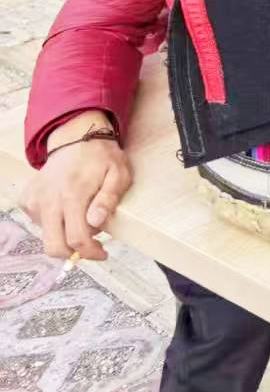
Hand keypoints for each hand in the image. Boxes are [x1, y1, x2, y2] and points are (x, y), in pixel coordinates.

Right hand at [21, 115, 130, 261]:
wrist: (76, 138)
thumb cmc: (101, 157)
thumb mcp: (118, 173)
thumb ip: (108, 198)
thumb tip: (96, 221)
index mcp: (73, 196)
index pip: (77, 238)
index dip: (90, 252)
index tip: (102, 253)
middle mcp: (49, 201)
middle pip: (54, 245)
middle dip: (73, 253)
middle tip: (89, 246)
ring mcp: (35, 200)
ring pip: (46, 235)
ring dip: (64, 235)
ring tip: (81, 218)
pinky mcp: (27, 199)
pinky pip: (38, 223)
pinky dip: (53, 223)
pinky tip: (66, 208)